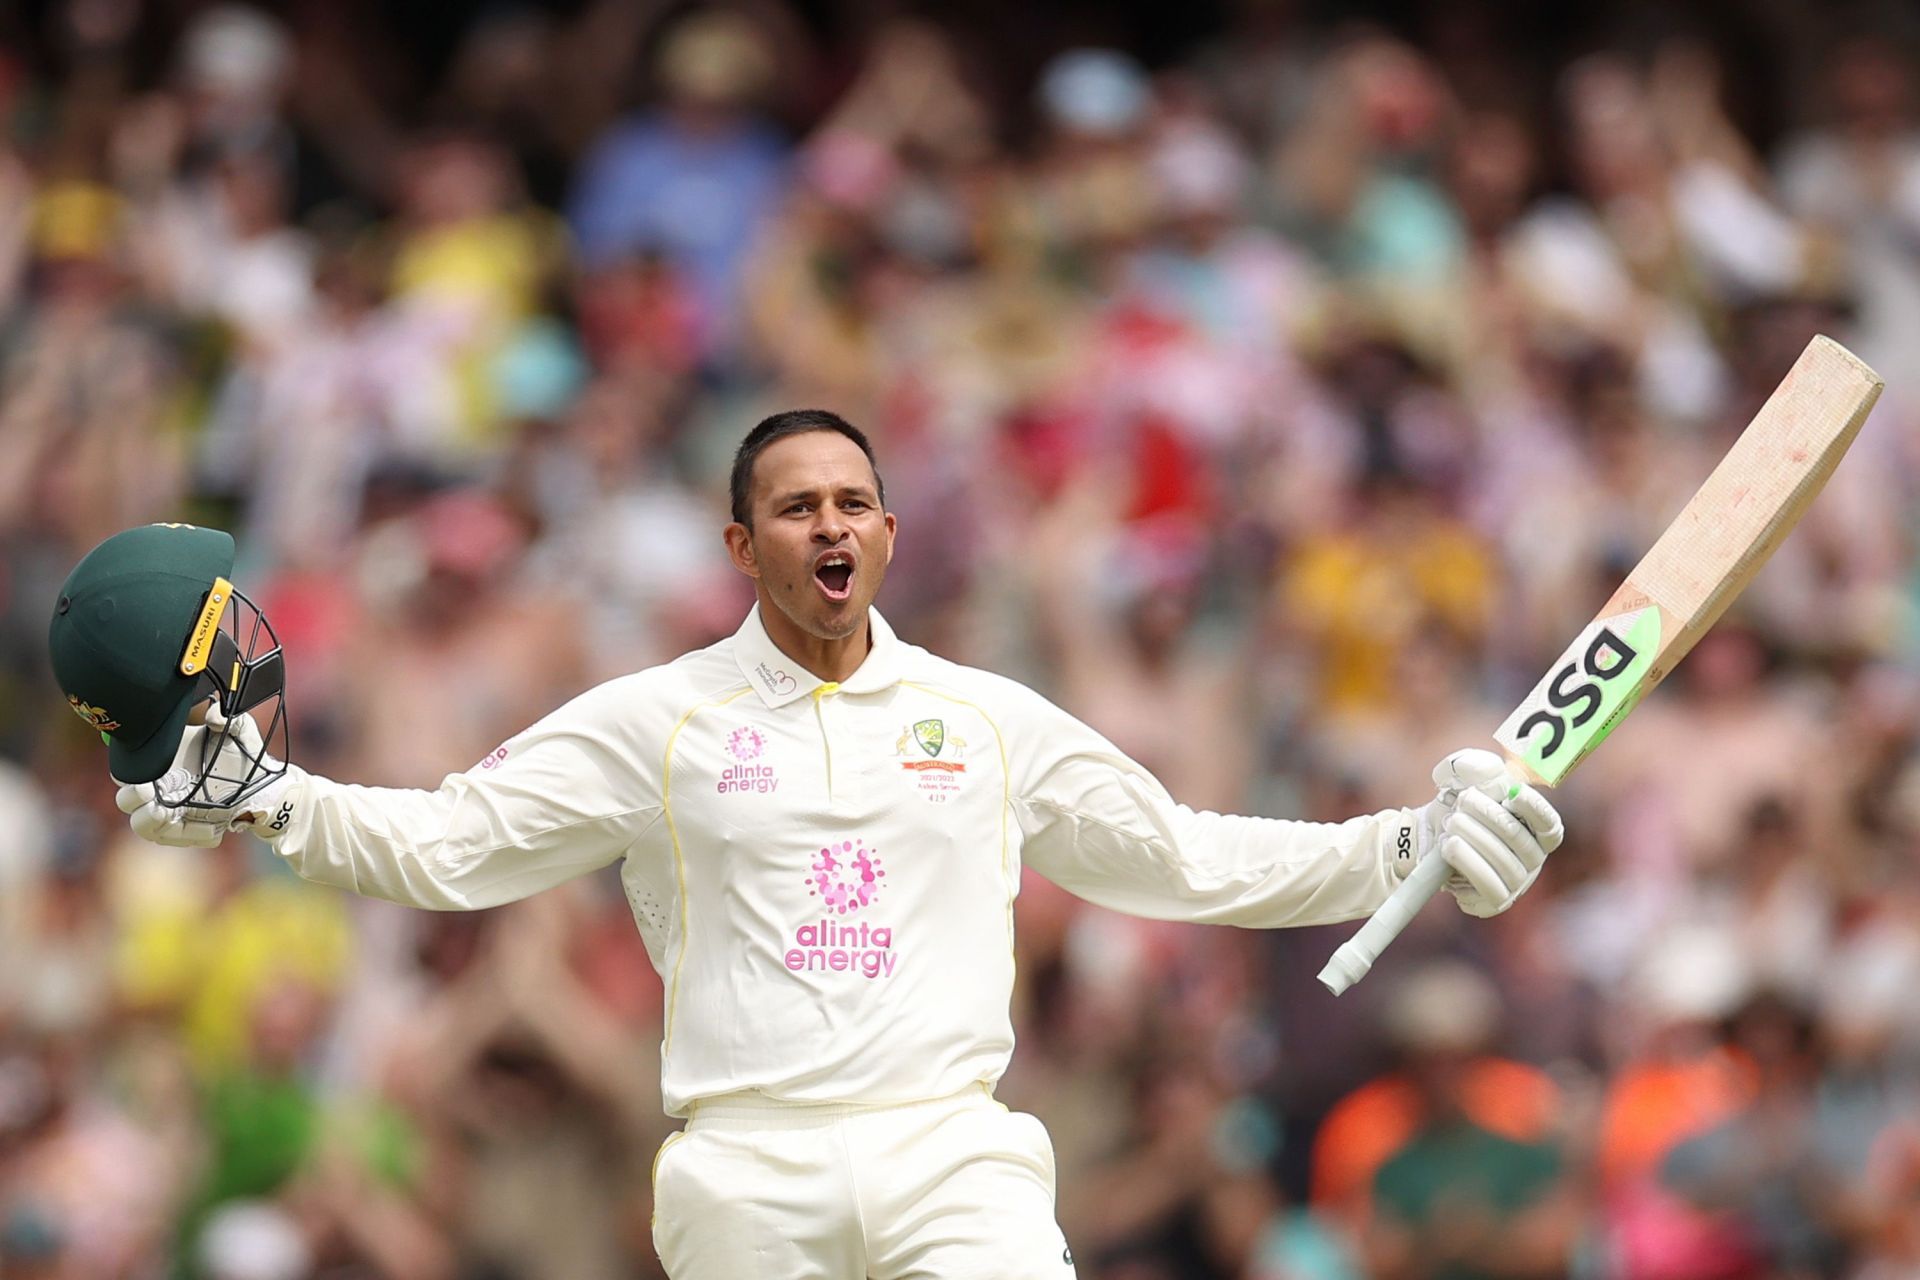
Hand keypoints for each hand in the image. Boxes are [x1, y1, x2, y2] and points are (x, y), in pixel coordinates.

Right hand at [114, 706, 298, 846]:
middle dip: (132, 798)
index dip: (127, 770)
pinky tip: (215, 831)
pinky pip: (176, 839)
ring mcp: (168, 812)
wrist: (265, 786)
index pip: (129, 768)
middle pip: (126, 800)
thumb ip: (230, 719)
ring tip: (167, 814)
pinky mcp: (183, 831)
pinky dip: (191, 836)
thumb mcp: (240, 734)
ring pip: (143, 826)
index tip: (141, 772)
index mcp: (162, 763)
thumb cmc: (243, 757)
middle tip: (150, 793)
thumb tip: (215, 713)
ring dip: (150, 822)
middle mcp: (159, 789)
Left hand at [1398, 749, 1563, 916]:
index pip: (1549, 825)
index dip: (1535, 810)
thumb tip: (1482, 769)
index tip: (1513, 793)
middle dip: (1487, 816)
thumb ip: (1475, 765)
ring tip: (1451, 823)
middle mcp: (1532, 860)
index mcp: (1536, 832)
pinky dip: (1466, 862)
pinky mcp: (1494, 901)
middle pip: (1518, 838)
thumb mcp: (1463, 777)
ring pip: (1502, 861)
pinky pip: (1488, 886)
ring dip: (1472, 837)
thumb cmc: (1458, 806)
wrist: (1428, 836)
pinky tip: (1449, 846)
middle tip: (1462, 802)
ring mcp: (1516, 883)